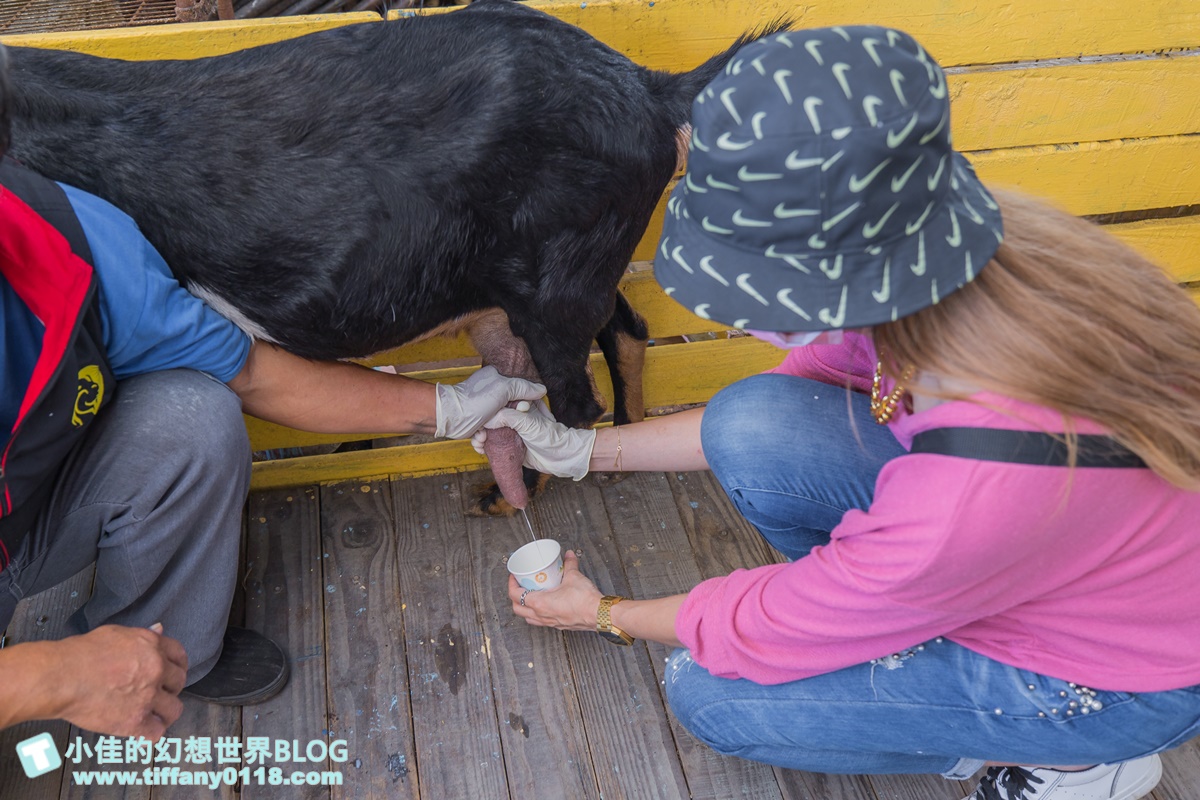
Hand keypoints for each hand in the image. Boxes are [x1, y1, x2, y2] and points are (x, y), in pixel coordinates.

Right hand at [51, 624, 188, 739]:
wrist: (61, 677)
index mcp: (153, 647)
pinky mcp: (134, 721)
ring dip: (166, 712)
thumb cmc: (80, 654)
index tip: (172, 673)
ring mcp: (147, 697)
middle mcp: (156, 671)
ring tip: (155, 714)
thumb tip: (159, 629)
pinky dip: (150, 733)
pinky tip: (142, 730)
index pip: (180, 656)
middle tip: (158, 693)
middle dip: (170, 688)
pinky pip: (156, 732)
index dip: (177, 666)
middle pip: (179, 682)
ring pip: (174, 709)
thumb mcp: (117, 633)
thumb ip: (143, 635)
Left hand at [434, 365, 546, 438]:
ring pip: (500, 425)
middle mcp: (491, 393)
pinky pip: (488, 434)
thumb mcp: (503, 389)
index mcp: (497, 379)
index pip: (520, 390)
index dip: (525, 404)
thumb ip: (523, 388)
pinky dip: (483, 440)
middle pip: (512, 410)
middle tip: (507, 428)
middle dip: (509, 423)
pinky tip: (479, 439)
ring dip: (495, 434)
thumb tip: (542, 390)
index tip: (526, 413)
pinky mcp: (478, 424)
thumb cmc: (474, 401)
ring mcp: (484, 409)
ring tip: (485, 434)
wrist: (449, 418)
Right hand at [472, 401, 596, 479]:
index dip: (487, 407)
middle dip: (481, 425)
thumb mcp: (528, 423)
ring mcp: (510, 431)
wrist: (559, 458)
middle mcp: (514, 416)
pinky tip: (480, 449)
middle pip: (491, 417)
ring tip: (478, 443)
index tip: (479, 413)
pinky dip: (484, 446)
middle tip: (478, 433)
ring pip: (489, 430)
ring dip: (480, 436)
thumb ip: (509, 417)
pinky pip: (492, 444)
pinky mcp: (508, 444)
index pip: (498, 401)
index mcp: (520, 405)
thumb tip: (488, 418)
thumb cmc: (550, 437)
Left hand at [509, 551, 602, 630]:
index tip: (513, 577)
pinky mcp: (559, 625)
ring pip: (528, 618)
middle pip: (517, 609)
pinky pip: (541, 621)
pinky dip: (538, 614)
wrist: (599, 614)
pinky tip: (545, 605)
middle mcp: (542, 615)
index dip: (511, 584)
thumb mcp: (574, 576)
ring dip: (525, 608)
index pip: (515, 595)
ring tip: (530, 596)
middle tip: (520, 586)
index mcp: (540, 603)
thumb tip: (568, 556)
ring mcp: (550, 622)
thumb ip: (569, 564)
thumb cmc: (585, 601)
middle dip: (515, 597)